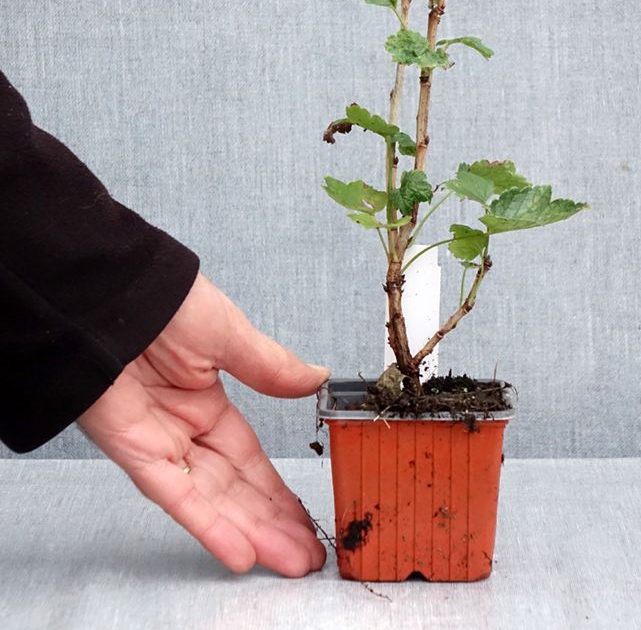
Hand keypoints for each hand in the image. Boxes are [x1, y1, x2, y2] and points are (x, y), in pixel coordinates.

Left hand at [78, 272, 329, 576]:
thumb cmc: (165, 302)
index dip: (277, 490)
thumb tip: (317, 378)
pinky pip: (174, 494)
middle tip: (307, 555)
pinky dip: (205, 523)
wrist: (111, 292)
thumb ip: (272, 368)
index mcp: (206, 401)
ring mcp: (159, 443)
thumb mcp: (230, 335)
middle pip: (235, 487)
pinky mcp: (133, 450)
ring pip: (210, 499)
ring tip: (287, 560)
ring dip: (248, 532)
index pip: (249, 459)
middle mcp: (184, 429)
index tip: (305, 515)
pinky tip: (238, 549)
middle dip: (271, 522)